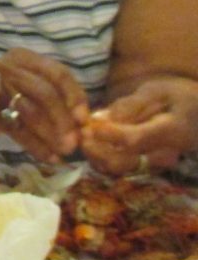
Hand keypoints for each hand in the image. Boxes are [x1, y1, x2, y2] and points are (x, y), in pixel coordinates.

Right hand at [0, 48, 89, 162]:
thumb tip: (83, 124)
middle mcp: (8, 68)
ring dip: (49, 134)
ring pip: (28, 110)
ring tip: (64, 152)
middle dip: (62, 120)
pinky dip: (33, 145)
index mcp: (24, 58)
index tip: (83, 119)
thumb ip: (55, 96)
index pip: (56, 73)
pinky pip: (13, 128)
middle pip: (43, 92)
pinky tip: (49, 157)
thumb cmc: (6, 86)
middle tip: (74, 143)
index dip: (74, 96)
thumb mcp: (30, 81)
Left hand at [81, 78, 197, 175]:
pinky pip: (119, 168)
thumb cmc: (179, 97)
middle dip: (95, 150)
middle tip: (79, 132)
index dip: (108, 135)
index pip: (135, 140)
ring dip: (94, 155)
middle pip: (122, 162)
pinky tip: (90, 141)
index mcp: (170, 132)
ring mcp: (153, 164)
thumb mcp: (159, 91)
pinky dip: (100, 158)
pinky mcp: (144, 166)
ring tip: (81, 135)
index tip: (88, 125)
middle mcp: (162, 155)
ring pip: (117, 169)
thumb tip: (102, 118)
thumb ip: (131, 105)